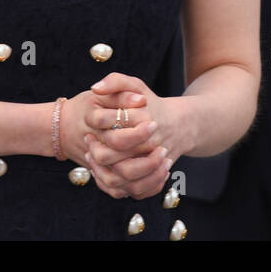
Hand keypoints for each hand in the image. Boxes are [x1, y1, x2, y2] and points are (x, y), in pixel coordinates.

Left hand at [83, 73, 191, 199]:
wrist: (181, 125)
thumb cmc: (152, 103)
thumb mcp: (136, 85)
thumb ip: (115, 81)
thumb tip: (95, 88)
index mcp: (142, 118)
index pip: (110, 126)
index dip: (94, 125)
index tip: (89, 121)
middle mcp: (149, 141)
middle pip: (111, 155)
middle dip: (95, 150)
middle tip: (88, 141)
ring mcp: (153, 161)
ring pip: (121, 177)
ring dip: (101, 171)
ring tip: (94, 158)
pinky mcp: (155, 176)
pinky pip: (133, 190)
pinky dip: (117, 185)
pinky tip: (107, 172)